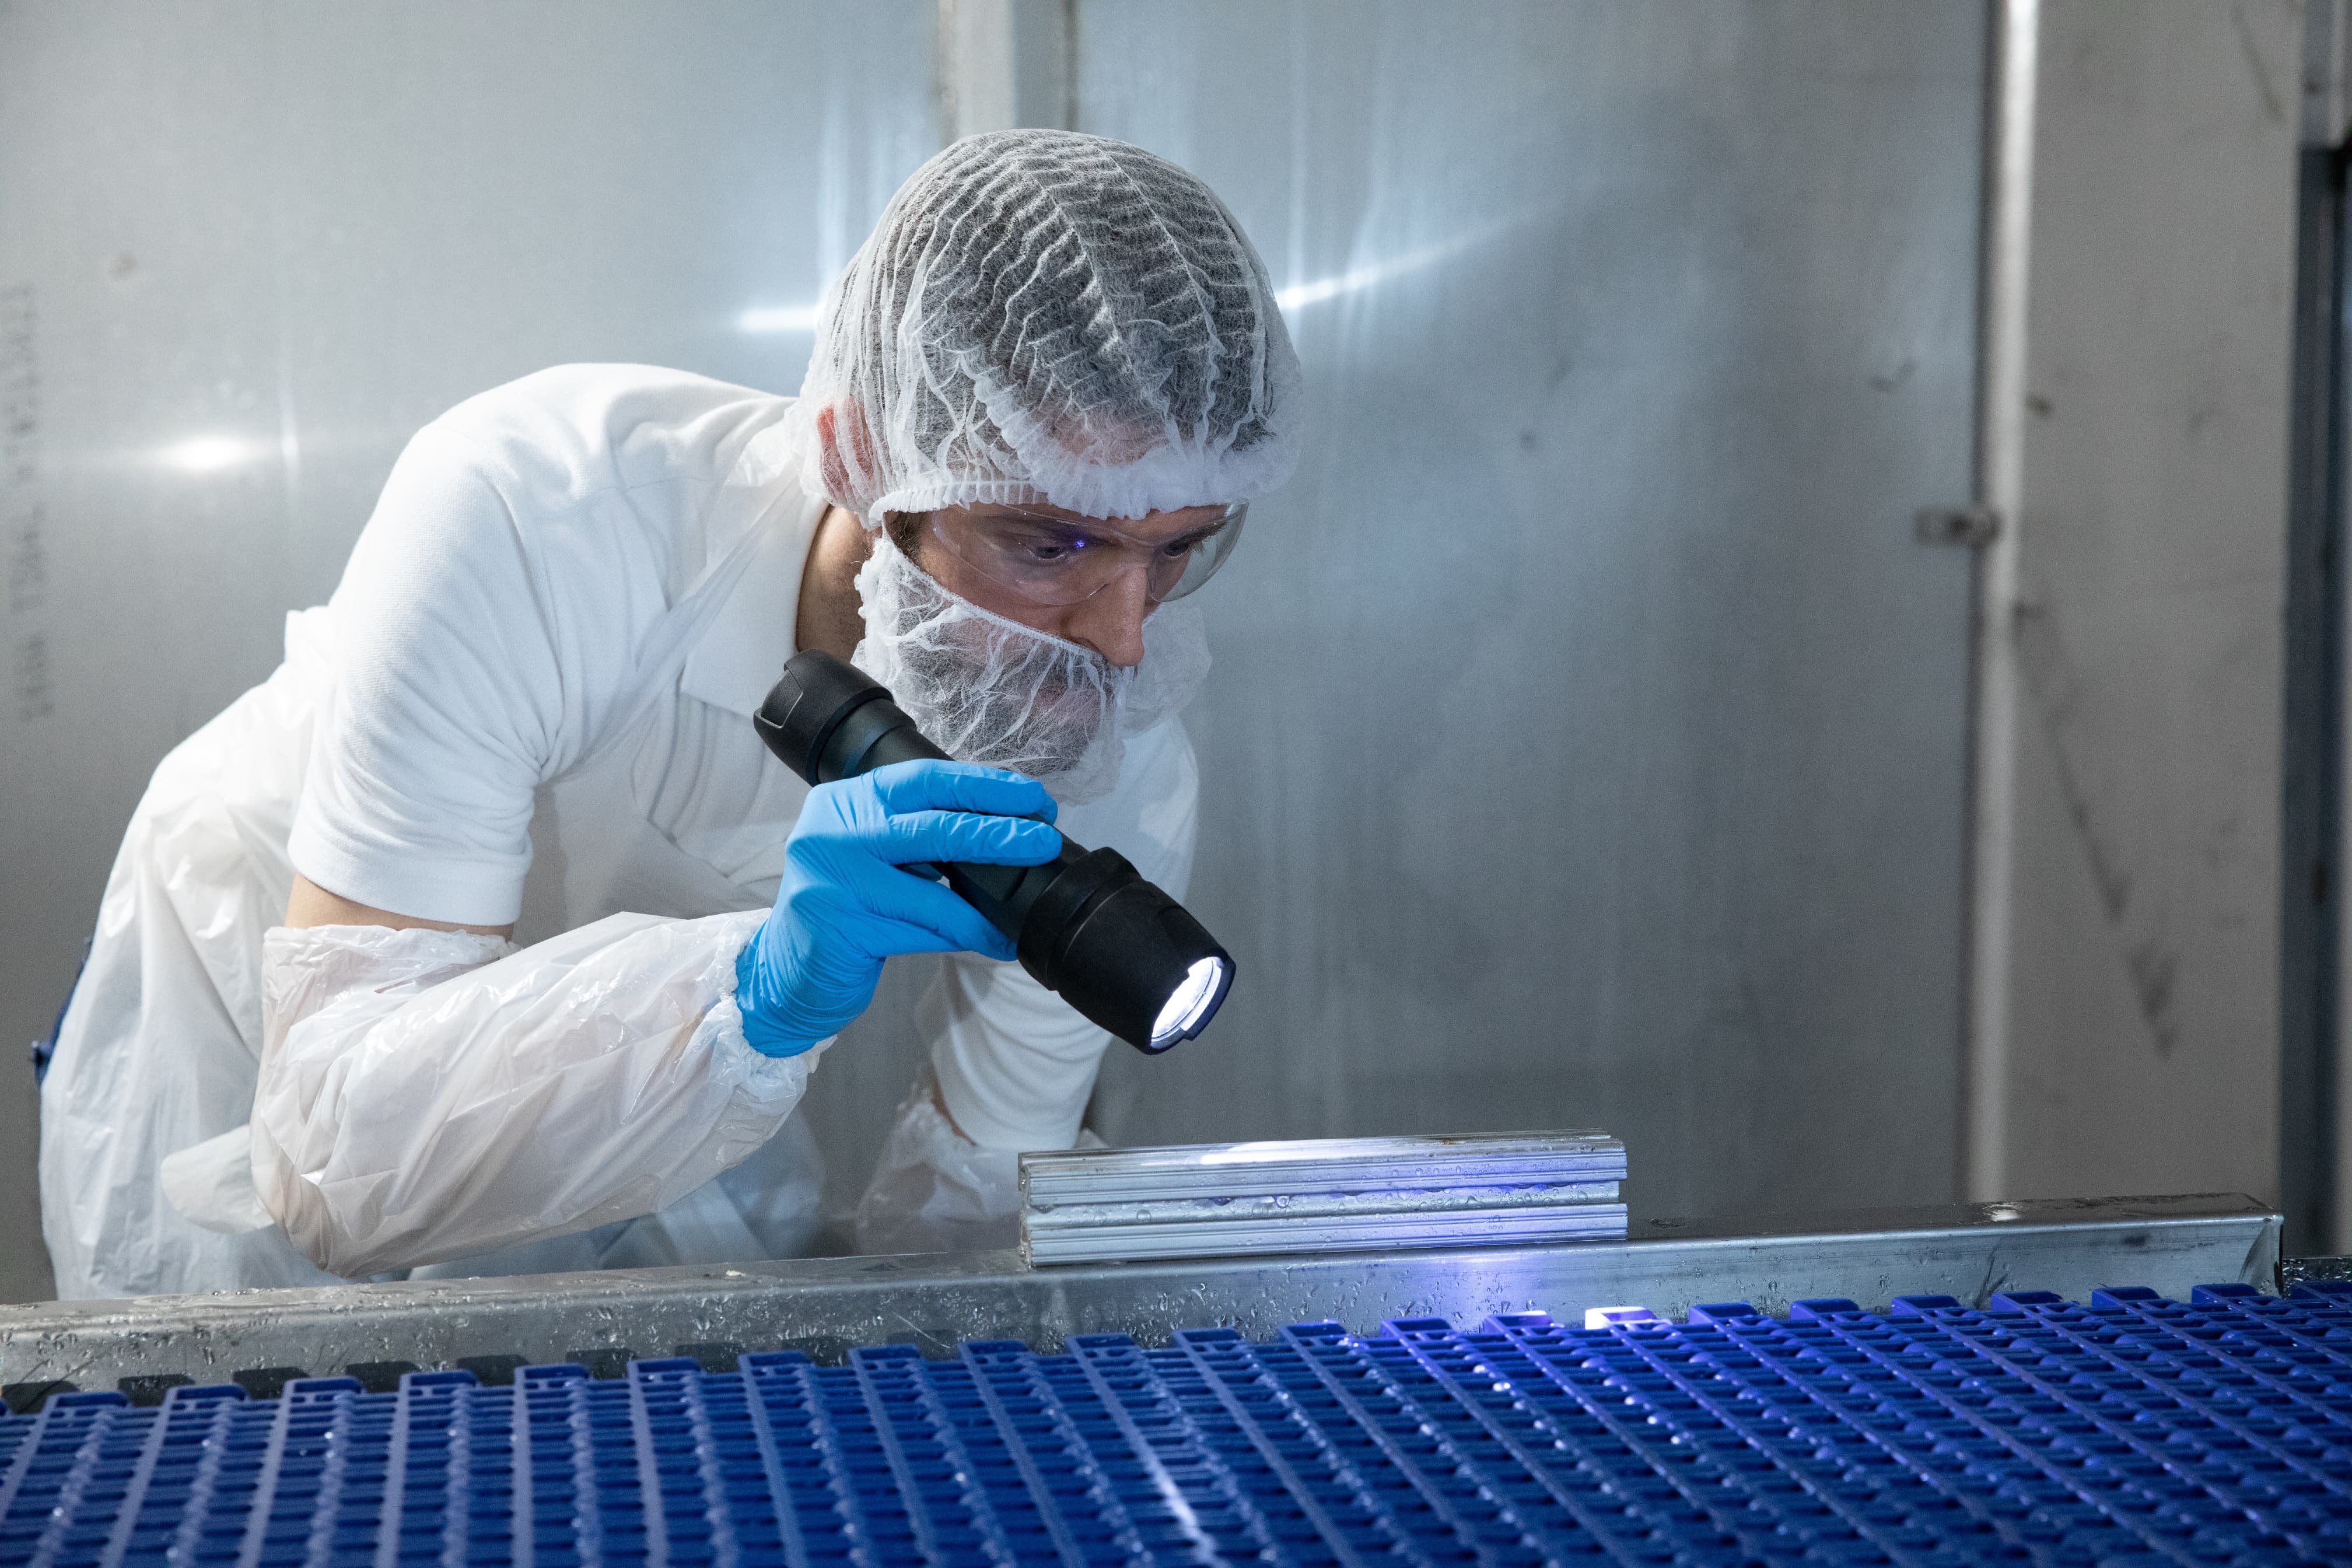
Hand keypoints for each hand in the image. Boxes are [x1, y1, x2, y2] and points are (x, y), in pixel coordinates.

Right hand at [734, 759, 1059, 1055]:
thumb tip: (1004, 827)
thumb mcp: (876, 855)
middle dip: (998, 833)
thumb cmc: (847, 907)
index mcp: (847, 800)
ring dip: (987, 902)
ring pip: (932, 888)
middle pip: (931, 826)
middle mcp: (833, 831)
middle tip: (1043, 841)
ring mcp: (832, 878)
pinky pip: (921, 930)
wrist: (786, 970)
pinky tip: (994, 943)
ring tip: (1026, 910)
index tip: (1032, 798)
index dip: (984, 786)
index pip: (925, 778)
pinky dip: (964, 937)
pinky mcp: (839, 925)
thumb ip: (920, 835)